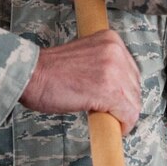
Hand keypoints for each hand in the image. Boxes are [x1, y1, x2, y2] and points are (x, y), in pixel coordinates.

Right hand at [19, 29, 141, 131]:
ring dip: (122, 115)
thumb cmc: (49, 70)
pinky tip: (110, 126)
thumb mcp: (84, 56)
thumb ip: (104, 65)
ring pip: (134, 102)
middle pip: (135, 87)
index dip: (124, 90)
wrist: (31, 75)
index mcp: (111, 39)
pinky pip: (128, 114)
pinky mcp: (110, 91)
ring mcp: (114, 70)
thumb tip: (117, 87)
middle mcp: (116, 51)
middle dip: (124, 103)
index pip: (131, 71)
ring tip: (103, 117)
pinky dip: (123, 125)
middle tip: (107, 112)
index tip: (116, 101)